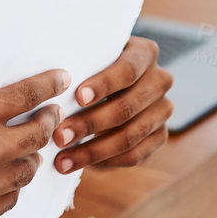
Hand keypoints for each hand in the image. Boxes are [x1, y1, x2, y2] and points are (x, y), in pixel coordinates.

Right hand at [0, 69, 68, 217]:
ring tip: (26, 148)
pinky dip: (10, 185)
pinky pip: (9, 199)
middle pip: (37, 135)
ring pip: (27, 170)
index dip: (48, 85)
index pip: (26, 96)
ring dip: (30, 155)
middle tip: (50, 115)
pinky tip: (4, 176)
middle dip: (48, 121)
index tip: (60, 80)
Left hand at [52, 37, 172, 173]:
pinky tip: (81, 165)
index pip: (128, 70)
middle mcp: (160, 80)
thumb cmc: (91, 67)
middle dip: (90, 124)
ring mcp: (163, 110)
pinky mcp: (160, 135)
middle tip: (59, 136)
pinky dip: (106, 162)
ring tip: (63, 159)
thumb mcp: (90, 57)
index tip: (78, 98)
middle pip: (127, 107)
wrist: (109, 84)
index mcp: (145, 53)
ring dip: (93, 151)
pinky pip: (135, 155)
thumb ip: (81, 64)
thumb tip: (53, 83)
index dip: (104, 85)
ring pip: (130, 136)